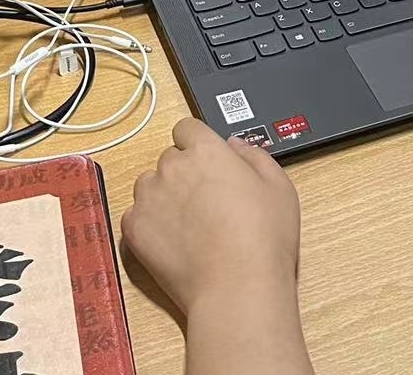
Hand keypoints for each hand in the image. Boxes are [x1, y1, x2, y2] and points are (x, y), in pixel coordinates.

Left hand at [122, 118, 300, 313]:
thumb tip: (236, 146)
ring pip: (150, 184)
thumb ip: (255, 156)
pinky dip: (152, 222)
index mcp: (207, 151)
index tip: (209, 159)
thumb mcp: (278, 186)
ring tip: (191, 221)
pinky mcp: (134, 229)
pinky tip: (176, 238)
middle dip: (186, 171)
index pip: (188, 128)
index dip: (199, 143)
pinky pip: (137, 214)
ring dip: (165, 194)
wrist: (236, 285)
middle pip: (170, 158)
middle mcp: (172, 168)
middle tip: (209, 198)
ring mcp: (148, 199)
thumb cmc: (263, 236)